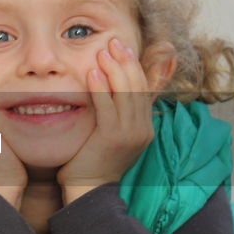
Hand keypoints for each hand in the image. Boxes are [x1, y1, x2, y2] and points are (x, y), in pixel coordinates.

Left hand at [57, 38, 155, 203]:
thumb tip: (107, 86)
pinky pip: (107, 107)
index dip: (133, 65)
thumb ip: (113, 111)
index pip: (144, 88)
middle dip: (125, 61)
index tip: (122, 47)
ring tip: (103, 51)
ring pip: (126, 93)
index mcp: (144, 127)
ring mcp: (130, 134)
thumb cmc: (93, 161)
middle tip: (113, 42)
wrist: (88, 191)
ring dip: (114, 69)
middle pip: (137, 86)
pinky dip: (100, 88)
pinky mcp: (113, 138)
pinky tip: (91, 73)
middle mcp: (142, 129)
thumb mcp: (110, 133)